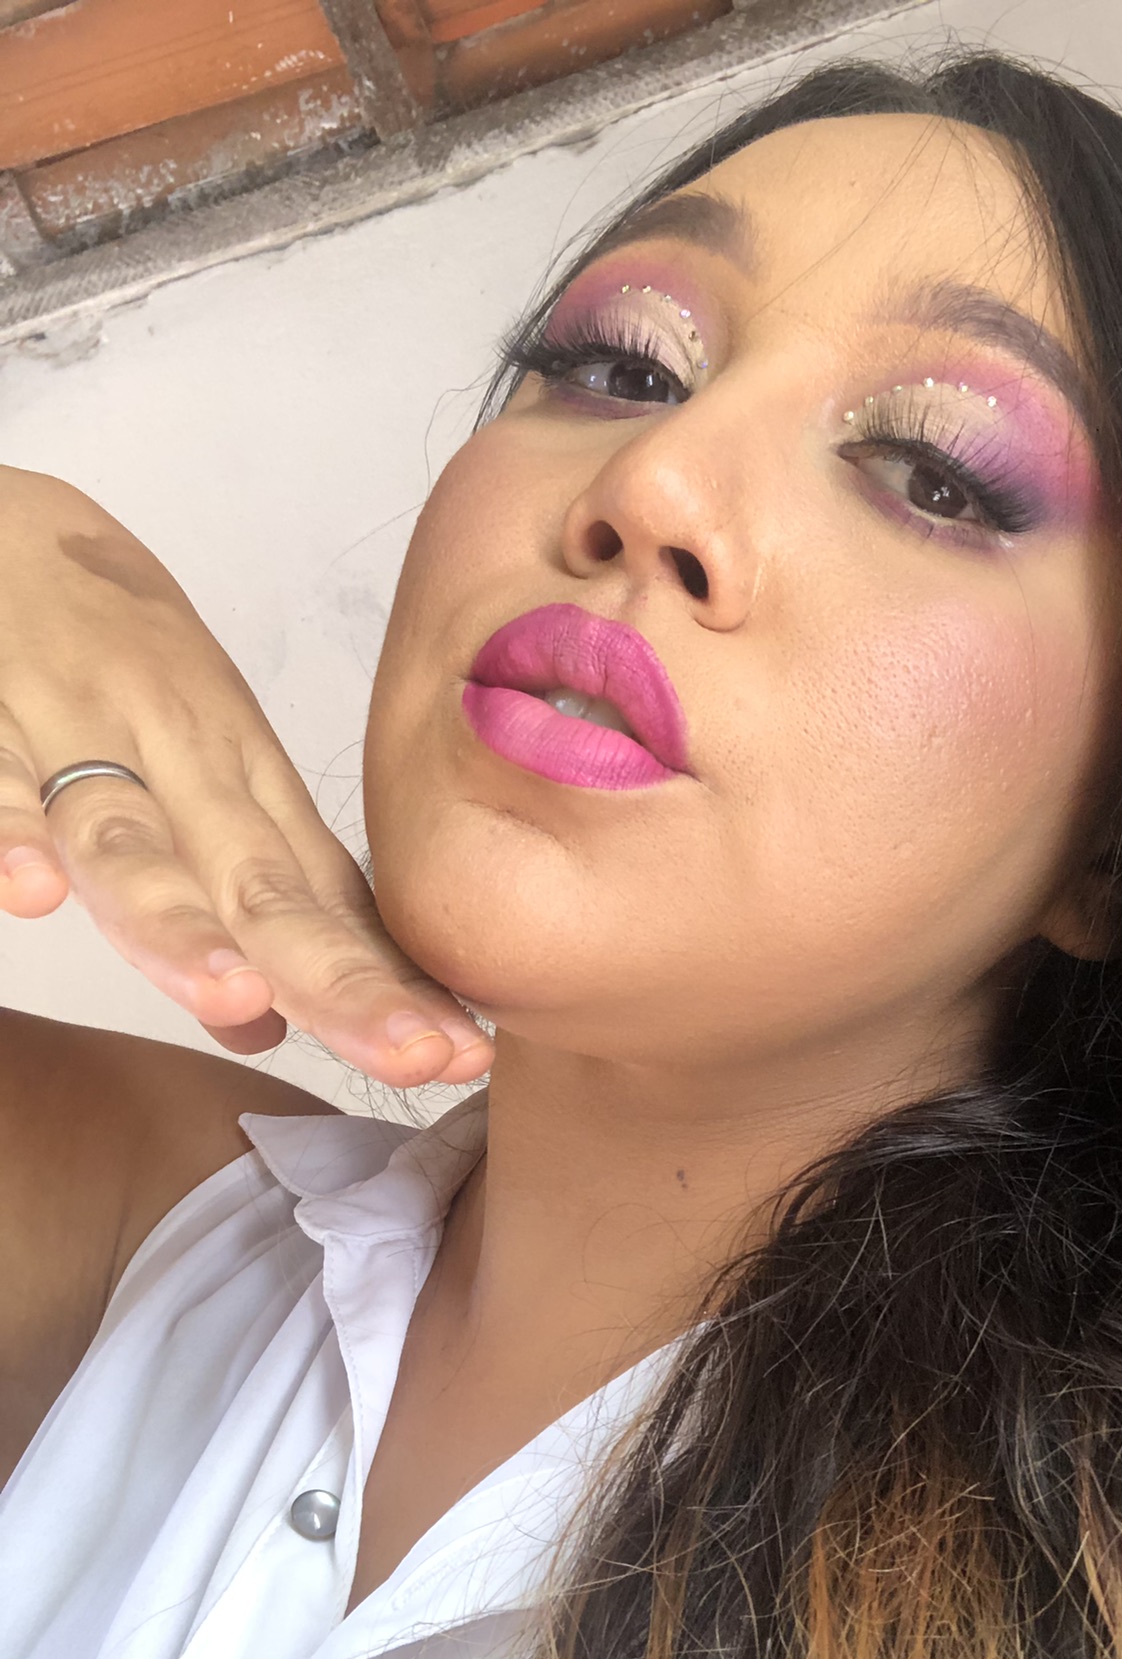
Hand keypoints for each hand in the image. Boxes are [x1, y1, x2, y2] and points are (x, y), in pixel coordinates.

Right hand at [0, 468, 493, 1087]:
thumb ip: (242, 898)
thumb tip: (267, 1025)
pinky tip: (31, 891)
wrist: (11, 527)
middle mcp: (179, 767)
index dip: (393, 986)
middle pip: (260, 888)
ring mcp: (80, 743)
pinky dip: (5, 830)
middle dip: (337, 979)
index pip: (329, 905)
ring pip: (131, 844)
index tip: (466, 1058)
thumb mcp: (205, 772)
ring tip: (236, 992)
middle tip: (412, 1055)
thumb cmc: (125, 662)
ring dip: (181, 925)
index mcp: (243, 787)